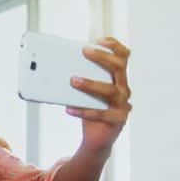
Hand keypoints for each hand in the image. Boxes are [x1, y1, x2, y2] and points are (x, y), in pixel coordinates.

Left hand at [66, 37, 131, 152]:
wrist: (96, 139)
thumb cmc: (91, 110)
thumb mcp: (85, 92)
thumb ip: (79, 78)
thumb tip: (57, 65)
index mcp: (117, 79)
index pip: (123, 57)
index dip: (114, 46)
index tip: (98, 40)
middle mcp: (124, 89)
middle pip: (119, 68)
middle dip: (102, 57)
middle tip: (85, 52)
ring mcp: (122, 105)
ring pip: (110, 91)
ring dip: (91, 84)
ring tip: (73, 80)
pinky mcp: (117, 121)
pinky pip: (101, 114)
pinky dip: (83, 111)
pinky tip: (69, 109)